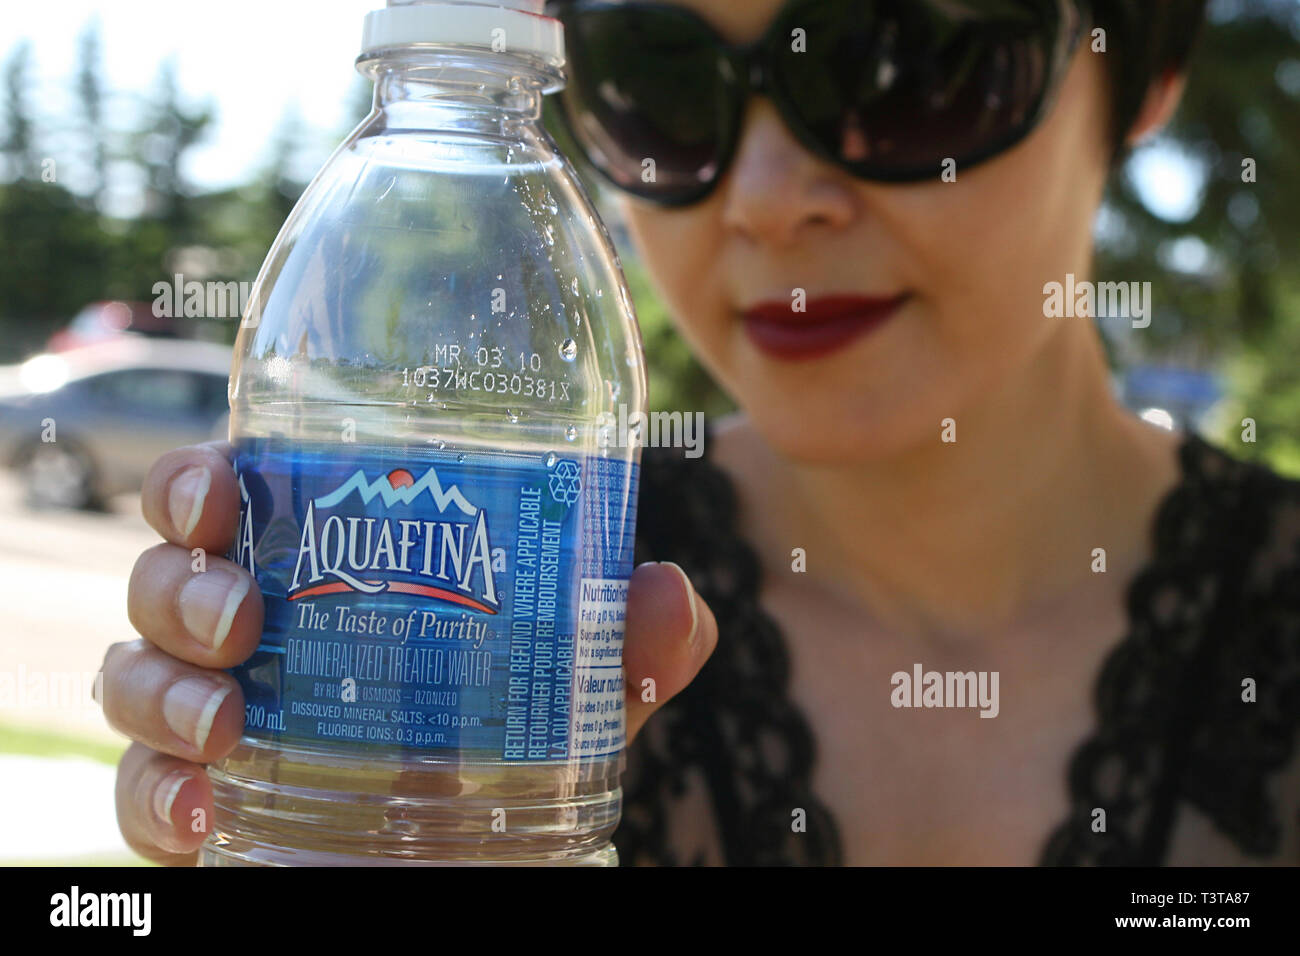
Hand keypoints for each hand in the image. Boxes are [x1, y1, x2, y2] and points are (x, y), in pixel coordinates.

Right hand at [103, 442, 717, 863]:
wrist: (473, 863)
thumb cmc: (507, 750)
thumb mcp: (573, 695)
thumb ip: (623, 649)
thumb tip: (668, 595)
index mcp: (324, 572)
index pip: (233, 499)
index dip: (200, 479)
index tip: (222, 486)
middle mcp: (255, 635)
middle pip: (165, 577)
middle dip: (180, 584)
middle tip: (243, 616)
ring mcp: (218, 718)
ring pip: (134, 677)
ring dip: (162, 688)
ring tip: (229, 720)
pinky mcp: (202, 805)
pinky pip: (139, 793)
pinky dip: (155, 796)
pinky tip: (208, 806)